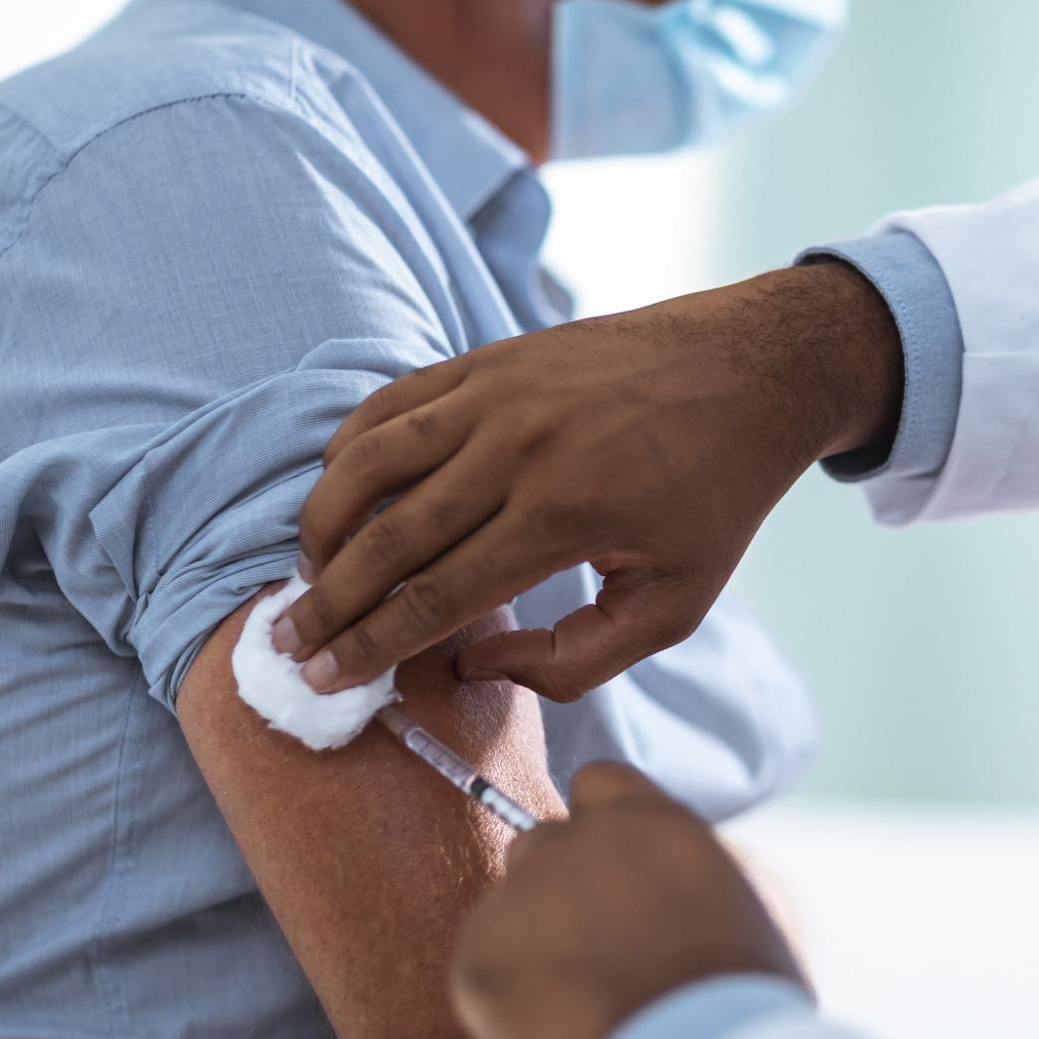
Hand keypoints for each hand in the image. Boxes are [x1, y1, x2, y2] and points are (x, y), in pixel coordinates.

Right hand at [275, 263, 900, 698]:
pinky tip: (338, 491)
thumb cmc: (715, 497)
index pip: (436, 597)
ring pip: (369, 460)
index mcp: (563, 516)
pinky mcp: (491, 357)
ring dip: (322, 522)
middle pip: (387, 538)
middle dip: (328, 602)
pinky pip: (393, 402)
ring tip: (307, 575)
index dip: (370, 647)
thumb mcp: (674, 602)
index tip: (324, 681)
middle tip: (285, 646)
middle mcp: (517, 449)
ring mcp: (497, 393)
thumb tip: (473, 664)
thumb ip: (577, 657)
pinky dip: (350, 448)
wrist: (753, 371)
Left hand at [450, 763, 807, 1038]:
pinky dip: (509, 997)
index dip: (602, 824)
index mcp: (645, 818)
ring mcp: (518, 897)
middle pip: (541, 842)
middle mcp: (573, 841)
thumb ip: (705, 864)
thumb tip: (684, 868)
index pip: (597, 783)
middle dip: (559, 884)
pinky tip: (556, 1029)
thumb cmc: (745, 991)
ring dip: (532, 939)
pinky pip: (482, 966)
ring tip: (579, 1000)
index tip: (616, 871)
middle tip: (595, 946)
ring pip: (508, 907)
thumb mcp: (757, 899)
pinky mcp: (476, 961)